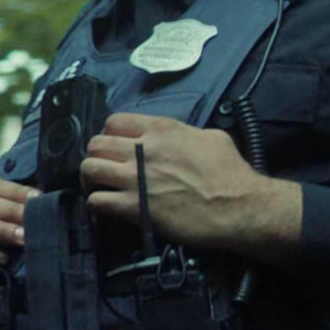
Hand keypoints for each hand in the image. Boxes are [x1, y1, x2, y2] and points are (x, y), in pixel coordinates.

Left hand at [81, 114, 300, 263]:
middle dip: (97, 156)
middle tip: (104, 168)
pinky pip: (97, 201)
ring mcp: (136, 178)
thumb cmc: (231, 173)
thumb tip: (179, 138)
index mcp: (161, 129)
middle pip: (96, 144)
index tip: (115, 146)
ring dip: (89, 178)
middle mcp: (143, 149)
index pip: (115, 121)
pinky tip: (105, 207)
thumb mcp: (212, 137)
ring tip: (97, 186)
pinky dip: (96, 204)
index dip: (110, 134)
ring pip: (89, 168)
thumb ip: (185, 133)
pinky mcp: (135, 206)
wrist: (240, 206)